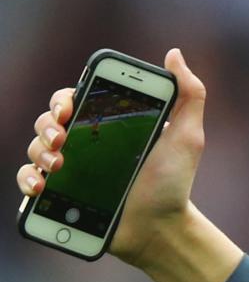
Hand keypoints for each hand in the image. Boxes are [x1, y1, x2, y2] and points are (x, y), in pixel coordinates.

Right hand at [19, 48, 208, 269]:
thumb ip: (188, 95)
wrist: (163, 227)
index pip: (72, 99)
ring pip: (35, 148)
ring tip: (58, 165)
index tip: (68, 109)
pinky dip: (28, 179)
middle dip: (46, 124)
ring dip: (38, 151)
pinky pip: (29, 180)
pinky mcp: (61, 194)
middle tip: (60, 138)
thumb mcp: (186, 137)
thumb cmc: (174, 181)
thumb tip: (174, 54)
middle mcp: (83, 142)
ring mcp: (70, 168)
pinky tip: (40, 186)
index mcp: (105, 123)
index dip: (62, 99)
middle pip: (47, 120)